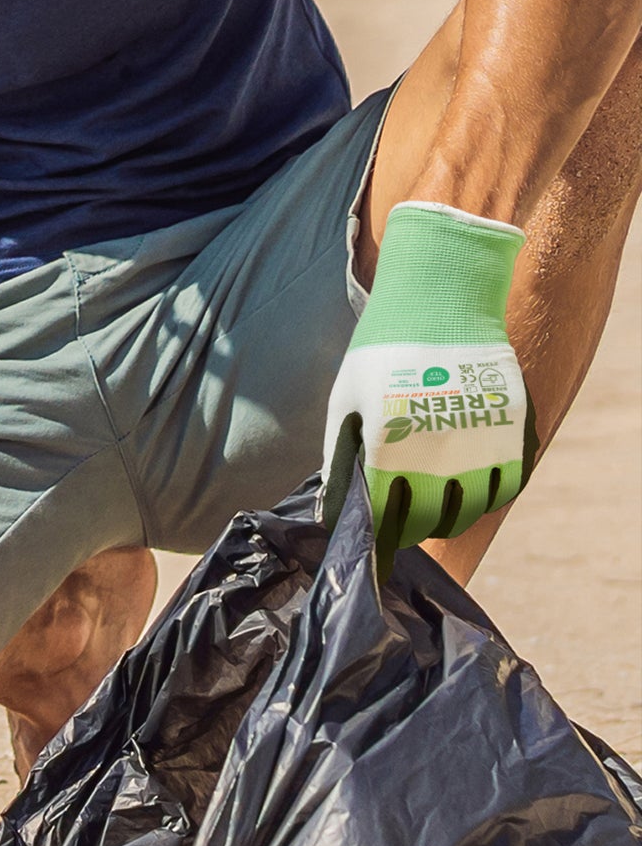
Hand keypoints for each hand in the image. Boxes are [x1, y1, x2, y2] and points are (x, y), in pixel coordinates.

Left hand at [323, 200, 531, 558]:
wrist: (439, 300)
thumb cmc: (380, 351)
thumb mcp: (346, 400)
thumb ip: (338, 460)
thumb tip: (331, 514)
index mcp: (388, 442)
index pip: (386, 516)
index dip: (380, 537)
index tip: (375, 545)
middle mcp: (439, 447)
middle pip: (430, 520)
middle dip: (412, 530)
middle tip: (402, 527)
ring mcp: (482, 439)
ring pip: (471, 510)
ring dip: (449, 516)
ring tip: (431, 505)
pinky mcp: (513, 429)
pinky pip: (506, 486)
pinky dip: (486, 496)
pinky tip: (465, 487)